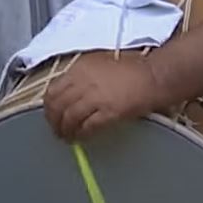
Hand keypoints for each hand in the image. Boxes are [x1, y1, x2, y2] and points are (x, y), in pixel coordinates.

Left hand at [43, 53, 164, 139]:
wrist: (153, 76)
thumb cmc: (132, 69)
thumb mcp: (99, 64)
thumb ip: (82, 76)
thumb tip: (70, 94)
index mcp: (80, 68)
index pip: (53, 90)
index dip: (49, 107)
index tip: (51, 115)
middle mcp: (83, 81)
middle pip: (57, 105)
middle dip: (54, 121)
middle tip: (57, 131)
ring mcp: (95, 96)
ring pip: (69, 118)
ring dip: (66, 131)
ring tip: (68, 138)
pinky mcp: (108, 111)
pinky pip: (88, 127)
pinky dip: (82, 135)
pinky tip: (82, 138)